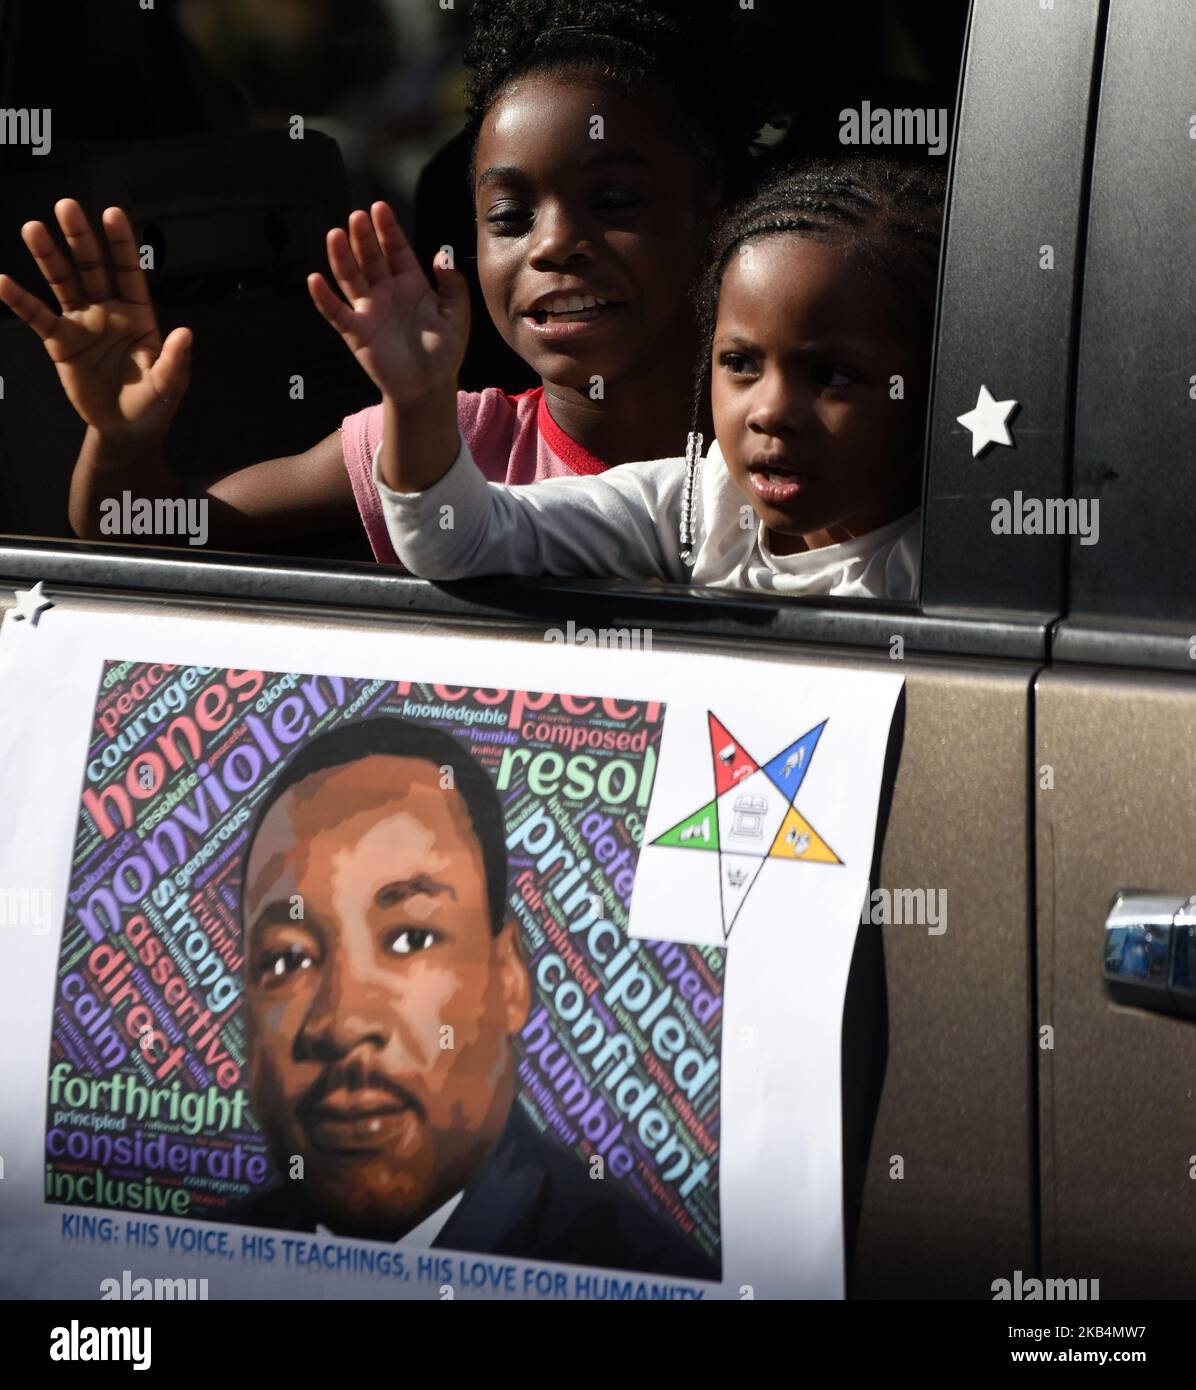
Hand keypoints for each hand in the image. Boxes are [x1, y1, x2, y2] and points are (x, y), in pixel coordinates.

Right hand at [0, 199, 190, 438]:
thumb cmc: (152, 403)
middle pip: (92, 267)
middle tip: (66, 206)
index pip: (129, 271)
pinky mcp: (60, 341)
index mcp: (138, 313)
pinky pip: (37, 316)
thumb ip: (175, 360)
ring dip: (48, 256)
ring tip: (33, 229)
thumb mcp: (169, 385)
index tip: (112, 213)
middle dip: (79, 238)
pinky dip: (19, 300)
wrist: (125, 428)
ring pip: (63, 282)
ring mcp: (82, 322)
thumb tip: (186, 333)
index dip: (121, 244)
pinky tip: (2, 282)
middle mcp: (108, 310)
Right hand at [307, 202, 468, 404]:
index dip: (387, 230)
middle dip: (363, 237)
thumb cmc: (444, 352)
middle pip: (371, 258)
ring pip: (351, 278)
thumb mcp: (457, 316)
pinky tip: (315, 279)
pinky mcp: (356, 332)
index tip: (379, 208)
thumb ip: (453, 285)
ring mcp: (369, 310)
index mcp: (411, 284)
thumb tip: (443, 255)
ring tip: (335, 234)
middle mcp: (386, 292)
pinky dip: (324, 297)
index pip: (396, 250)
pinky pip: (336, 312)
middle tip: (357, 216)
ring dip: (342, 257)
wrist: (429, 387)